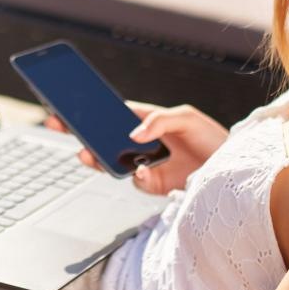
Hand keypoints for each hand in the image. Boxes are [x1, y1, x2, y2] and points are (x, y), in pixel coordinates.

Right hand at [44, 102, 226, 195]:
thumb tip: (133, 135)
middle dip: (78, 131)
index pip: (110, 113)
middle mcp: (140, 142)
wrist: (231, 169)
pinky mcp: (153, 184)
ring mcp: (144, 163)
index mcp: (145, 120)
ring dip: (95, 157)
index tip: (65, 104)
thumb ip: (159, 121)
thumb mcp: (187, 118)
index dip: (88, 109)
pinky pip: (135, 181)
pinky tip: (141, 171)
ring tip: (85, 153)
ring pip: (110, 161)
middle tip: (57, 124)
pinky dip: (135, 177)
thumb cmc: (210, 137)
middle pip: (101, 137)